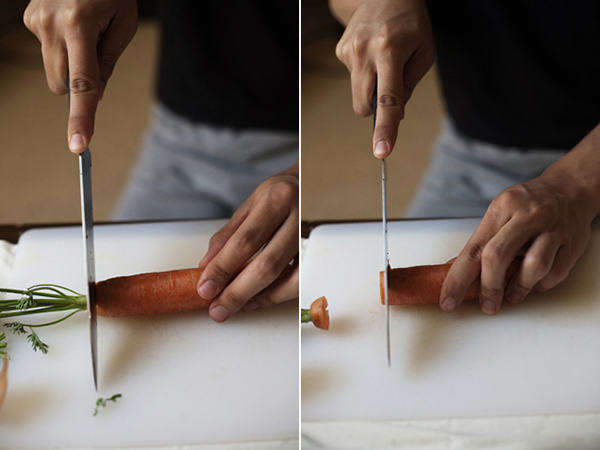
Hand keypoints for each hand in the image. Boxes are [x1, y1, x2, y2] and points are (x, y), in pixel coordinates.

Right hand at [24, 0, 137, 152]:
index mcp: (78, 24)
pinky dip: (62, 48)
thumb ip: (108, 63)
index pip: (81, 84)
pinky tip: (71, 23)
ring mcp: (35, 21)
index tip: (78, 144)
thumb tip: (94, 95)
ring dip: (71, 64)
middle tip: (98, 52)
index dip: (81, 117)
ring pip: (54, 72)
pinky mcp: (28, 19)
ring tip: (84, 31)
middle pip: (62, 85)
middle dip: (79, 83)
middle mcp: (50, 24)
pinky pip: (48, 52)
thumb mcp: (124, 24)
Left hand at [196, 161, 298, 322]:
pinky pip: (301, 282)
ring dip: (260, 298)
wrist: (313, 183)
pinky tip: (258, 299)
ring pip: (289, 279)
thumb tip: (207, 265)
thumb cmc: (281, 193)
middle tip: (218, 308)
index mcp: (278, 199)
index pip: (246, 240)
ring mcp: (314, 238)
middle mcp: (299, 218)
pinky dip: (278, 295)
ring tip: (237, 307)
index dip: (223, 268)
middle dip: (239, 291)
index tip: (206, 287)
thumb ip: (229, 234)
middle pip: (268, 264)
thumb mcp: (251, 204)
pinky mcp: (320, 254)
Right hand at [332, 0, 433, 157]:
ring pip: (358, 93)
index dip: (385, 128)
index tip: (381, 151)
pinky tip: (371, 52)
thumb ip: (409, 87)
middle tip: (391, 86)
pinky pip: (353, 78)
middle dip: (375, 108)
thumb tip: (394, 115)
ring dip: (372, 87)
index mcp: (391, 51)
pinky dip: (365, 73)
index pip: (388, 99)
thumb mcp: (424, 53)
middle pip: (364, 104)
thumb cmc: (410, 23)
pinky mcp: (340, 51)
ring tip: (383, 59)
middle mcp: (365, 52)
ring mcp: (348, 51)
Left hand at [439, 126, 599, 313]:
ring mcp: (552, 230)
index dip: (458, 279)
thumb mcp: (499, 212)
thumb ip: (480, 241)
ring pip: (532, 267)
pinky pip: (554, 273)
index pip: (474, 248)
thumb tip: (454, 269)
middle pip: (498, 256)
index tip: (448, 300)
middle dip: (488, 288)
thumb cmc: (529, 203)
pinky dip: (539, 285)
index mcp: (503, 207)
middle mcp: (528, 216)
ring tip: (510, 297)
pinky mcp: (572, 244)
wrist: (570, 188)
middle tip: (485, 305)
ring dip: (517, 289)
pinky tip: (531, 285)